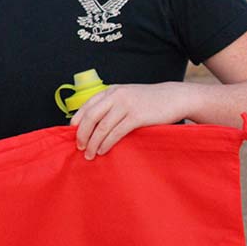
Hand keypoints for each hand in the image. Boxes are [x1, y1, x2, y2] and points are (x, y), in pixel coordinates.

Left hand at [70, 82, 189, 158]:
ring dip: (93, 143)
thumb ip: (111, 106)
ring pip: (102, 127)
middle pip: (90, 117)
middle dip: (82, 135)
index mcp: (110, 91)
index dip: (77, 122)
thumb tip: (93, 126)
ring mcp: (126, 105)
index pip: (86, 107)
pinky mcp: (136, 116)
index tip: (72, 135)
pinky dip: (106, 144)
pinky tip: (103, 151)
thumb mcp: (127, 96)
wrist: (173, 97)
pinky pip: (116, 133)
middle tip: (79, 148)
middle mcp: (115, 95)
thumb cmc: (148, 101)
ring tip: (90, 154)